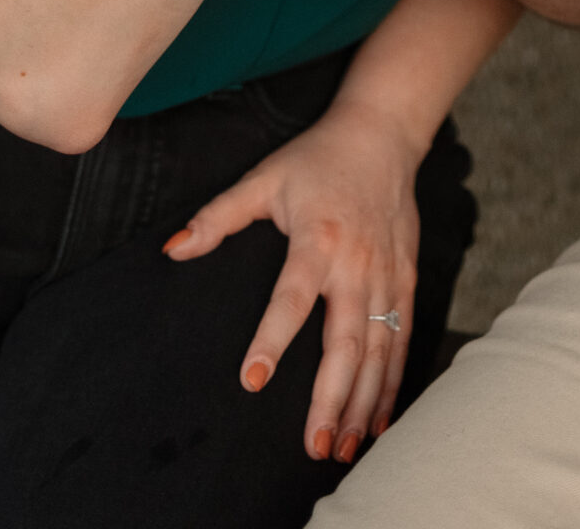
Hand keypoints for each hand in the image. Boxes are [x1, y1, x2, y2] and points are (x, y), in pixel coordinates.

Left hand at [163, 96, 424, 463]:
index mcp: (316, 238)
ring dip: (362, 402)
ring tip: (344, 446)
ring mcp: (386, 273)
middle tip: (314, 445)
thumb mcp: (263, 179)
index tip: (251, 380)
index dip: (271, 339)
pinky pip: (401, 338)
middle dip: (331, 398)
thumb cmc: (315, 159)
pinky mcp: (405, 278)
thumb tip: (173, 249)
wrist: (382, 133)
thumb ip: (218, 217)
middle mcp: (355, 262)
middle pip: (345, 340)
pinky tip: (378, 419)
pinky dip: (392, 382)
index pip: (291, 298)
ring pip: (378, 349)